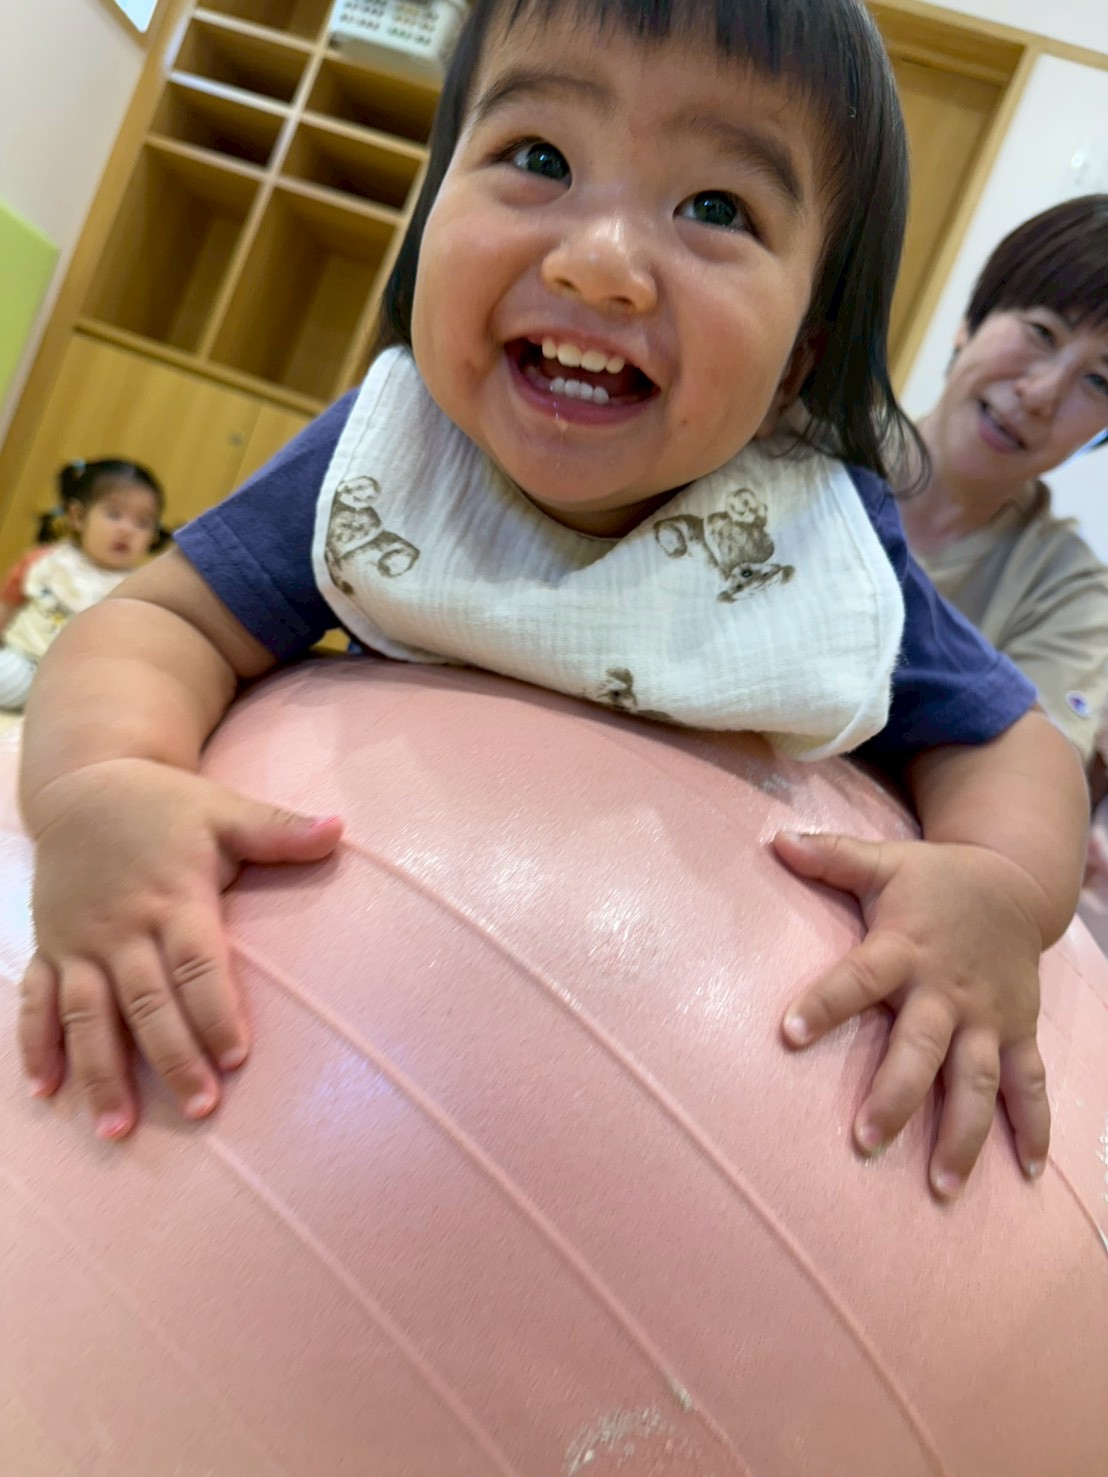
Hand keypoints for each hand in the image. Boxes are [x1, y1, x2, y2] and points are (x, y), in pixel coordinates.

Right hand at [19, 758, 341, 1138]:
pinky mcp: (49, 947)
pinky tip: (46, 1091)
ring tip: (119, 1128)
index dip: (215, 1010)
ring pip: (88, 1015)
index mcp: (173, 898)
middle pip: (147, 1002)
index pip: (196, 964)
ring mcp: (79, 942)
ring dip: (101, 1072)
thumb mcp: (225, 810)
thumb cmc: (166, 806)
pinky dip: (35, 1045)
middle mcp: (123, 928)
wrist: (82, 785)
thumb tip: (340, 830)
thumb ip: (278, 830)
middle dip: (172, 1057)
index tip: (236, 1056)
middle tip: (200, 1107)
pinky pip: (36, 1001)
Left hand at [774, 830, 1048, 1199]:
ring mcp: (987, 1017)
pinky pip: (1029, 1083)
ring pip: (976, 1081)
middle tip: (864, 1141)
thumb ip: (831, 855)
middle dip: (896, 1096)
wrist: (1015, 882)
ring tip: (941, 1186)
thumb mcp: (884, 861)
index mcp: (903, 949)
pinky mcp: (1017, 1032)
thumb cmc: (934, 880)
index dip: (824, 1004)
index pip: (857, 979)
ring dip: (962, 1133)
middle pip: (921, 1050)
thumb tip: (775, 840)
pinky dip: (1033, 1125)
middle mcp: (946, 990)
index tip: (788, 1033)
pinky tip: (1029, 1171)